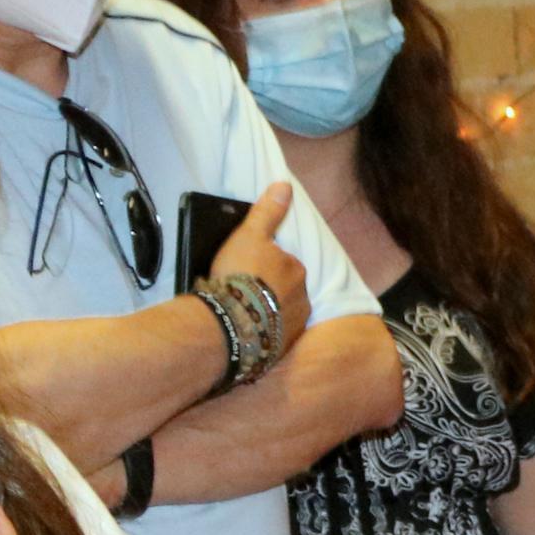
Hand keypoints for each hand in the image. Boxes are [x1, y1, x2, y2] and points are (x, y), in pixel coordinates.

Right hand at [208, 180, 313, 340]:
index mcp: (297, 271)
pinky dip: (263, 333)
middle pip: (285, 290)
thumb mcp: (250, 235)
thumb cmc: (240, 274)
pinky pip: (273, 336)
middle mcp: (303, 300)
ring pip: (281, 314)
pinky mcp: (281, 348)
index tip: (246, 269)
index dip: (264, 264)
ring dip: (267, 313)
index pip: (284, 263)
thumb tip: (285, 185)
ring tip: (241, 313)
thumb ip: (268, 212)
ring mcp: (293, 326)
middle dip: (269, 290)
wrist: (232, 323)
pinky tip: (246, 331)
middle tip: (242, 291)